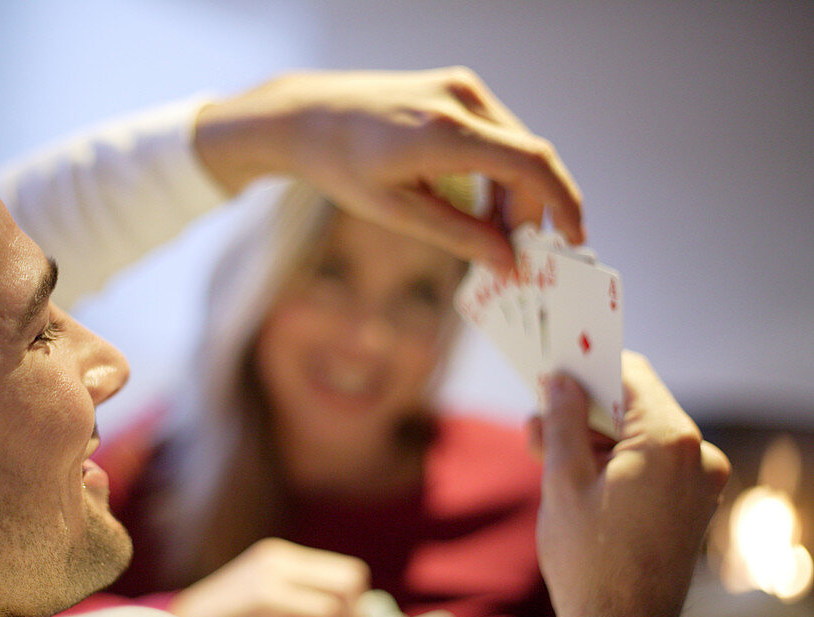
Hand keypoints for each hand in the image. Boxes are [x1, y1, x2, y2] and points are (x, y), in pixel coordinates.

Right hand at [168, 538, 369, 616]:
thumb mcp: (272, 615)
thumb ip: (309, 612)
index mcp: (281, 557)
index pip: (345, 573)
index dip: (356, 611)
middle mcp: (280, 558)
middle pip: (352, 579)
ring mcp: (273, 574)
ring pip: (344, 594)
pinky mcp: (267, 597)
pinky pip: (323, 612)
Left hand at [195, 67, 583, 273]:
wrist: (308, 116)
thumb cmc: (341, 166)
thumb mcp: (396, 212)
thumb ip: (458, 237)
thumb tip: (509, 263)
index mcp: (442, 132)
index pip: (530, 164)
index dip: (562, 205)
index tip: (573, 243)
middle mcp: (460, 99)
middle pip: (529, 160)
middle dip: (531, 212)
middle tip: (516, 256)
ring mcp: (461, 88)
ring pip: (516, 148)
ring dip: (515, 195)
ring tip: (493, 236)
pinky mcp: (457, 88)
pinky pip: (498, 135)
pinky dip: (499, 173)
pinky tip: (481, 207)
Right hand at [529, 352, 730, 616]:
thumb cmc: (589, 559)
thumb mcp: (562, 480)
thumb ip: (563, 420)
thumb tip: (561, 380)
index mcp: (669, 440)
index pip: (629, 372)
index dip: (587, 365)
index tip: (552, 367)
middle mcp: (697, 455)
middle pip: (632, 405)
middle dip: (581, 409)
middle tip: (535, 424)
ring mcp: (699, 481)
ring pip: (637, 436)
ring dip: (592, 439)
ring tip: (545, 456)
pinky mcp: (691, 503)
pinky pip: (649, 463)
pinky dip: (613, 462)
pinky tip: (574, 479)